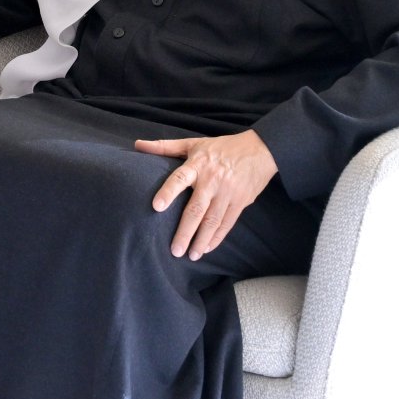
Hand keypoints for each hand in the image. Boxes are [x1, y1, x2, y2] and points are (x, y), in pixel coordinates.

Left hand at [135, 130, 278, 260]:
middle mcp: (212, 180)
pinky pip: (227, 223)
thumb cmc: (221, 147)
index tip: (156, 207)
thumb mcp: (193, 143)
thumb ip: (165, 147)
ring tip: (191, 255)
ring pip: (212, 221)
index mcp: (198, 165)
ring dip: (201, 240)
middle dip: (185, 231)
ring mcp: (227, 193)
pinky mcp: (240, 202)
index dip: (168, 192)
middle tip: (175, 250)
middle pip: (196, 209)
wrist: (260, 150)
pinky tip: (207, 248)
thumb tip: (138, 144)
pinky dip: (217, 237)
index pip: (180, 178)